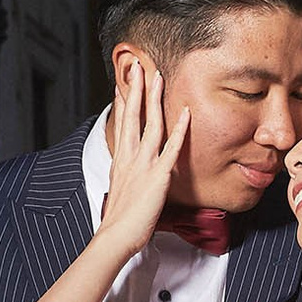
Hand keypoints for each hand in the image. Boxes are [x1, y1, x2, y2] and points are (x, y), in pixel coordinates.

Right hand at [98, 56, 189, 250]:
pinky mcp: (158, 176)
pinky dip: (179, 129)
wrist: (116, 236)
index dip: (123, 100)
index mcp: (121, 159)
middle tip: (137, 65)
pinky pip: (171, 148)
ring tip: (157, 76)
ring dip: (154, 99)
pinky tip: (185, 113)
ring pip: (150, 124)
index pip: (121, 122)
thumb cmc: (120, 219)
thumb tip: (128, 170)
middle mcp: (130, 156)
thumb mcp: (121, 189)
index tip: (123, 80)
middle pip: (132, 115)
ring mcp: (143, 164)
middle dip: (135, 88)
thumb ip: (127, 175)